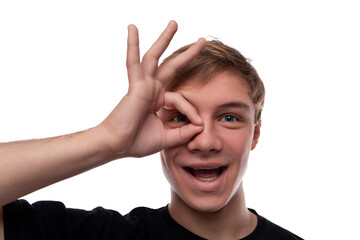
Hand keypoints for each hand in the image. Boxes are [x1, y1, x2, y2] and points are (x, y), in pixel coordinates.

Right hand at [98, 21, 205, 157]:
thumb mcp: (168, 137)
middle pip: (172, 66)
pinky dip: (132, 45)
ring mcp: (144, 85)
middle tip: (202, 41)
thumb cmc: (138, 142)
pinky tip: (132, 28)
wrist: (118, 146)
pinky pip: (133, 62)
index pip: (182, 99)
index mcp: (159, 101)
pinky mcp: (135, 85)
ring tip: (174, 23)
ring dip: (164, 39)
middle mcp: (153, 90)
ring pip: (155, 57)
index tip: (198, 124)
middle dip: (188, 54)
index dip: (193, 111)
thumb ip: (184, 132)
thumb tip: (202, 125)